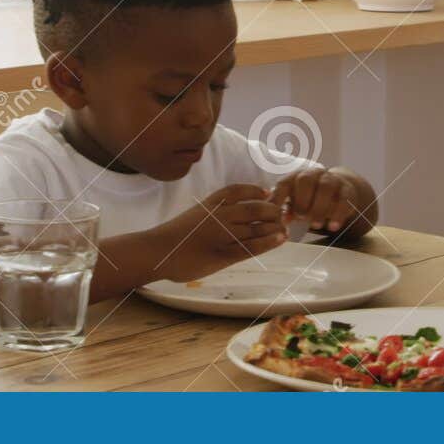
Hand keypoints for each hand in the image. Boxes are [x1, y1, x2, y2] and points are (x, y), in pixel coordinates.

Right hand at [155, 184, 285, 282]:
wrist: (156, 251)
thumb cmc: (172, 236)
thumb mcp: (193, 217)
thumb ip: (210, 215)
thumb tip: (229, 216)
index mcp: (209, 204)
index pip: (237, 191)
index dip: (255, 190)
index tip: (268, 191)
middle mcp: (218, 216)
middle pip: (253, 208)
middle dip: (271, 209)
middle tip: (283, 213)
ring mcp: (221, 234)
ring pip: (255, 227)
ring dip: (274, 226)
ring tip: (286, 228)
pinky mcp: (222, 254)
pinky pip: (250, 247)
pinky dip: (268, 242)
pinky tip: (279, 239)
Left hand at [270, 168, 367, 232]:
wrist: (340, 191)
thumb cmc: (312, 199)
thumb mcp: (297, 204)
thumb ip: (287, 211)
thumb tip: (279, 221)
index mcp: (297, 176)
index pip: (284, 183)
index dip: (278, 198)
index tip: (276, 216)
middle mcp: (314, 173)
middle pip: (306, 179)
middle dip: (301, 200)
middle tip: (301, 217)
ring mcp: (332, 179)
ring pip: (325, 187)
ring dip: (319, 208)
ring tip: (315, 225)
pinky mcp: (347, 189)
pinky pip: (344, 199)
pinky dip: (338, 214)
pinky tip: (332, 227)